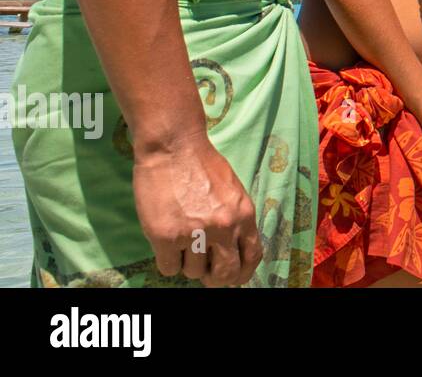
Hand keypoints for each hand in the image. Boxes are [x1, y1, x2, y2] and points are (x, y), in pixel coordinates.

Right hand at [133, 133, 262, 286]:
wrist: (174, 147)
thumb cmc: (202, 165)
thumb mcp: (232, 192)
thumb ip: (235, 220)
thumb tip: (231, 251)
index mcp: (243, 215)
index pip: (251, 257)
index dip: (242, 273)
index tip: (233, 278)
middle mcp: (223, 228)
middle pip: (225, 274)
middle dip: (215, 278)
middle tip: (206, 273)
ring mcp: (194, 234)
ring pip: (194, 273)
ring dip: (188, 264)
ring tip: (182, 242)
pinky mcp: (166, 237)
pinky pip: (169, 268)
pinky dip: (168, 261)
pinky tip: (167, 244)